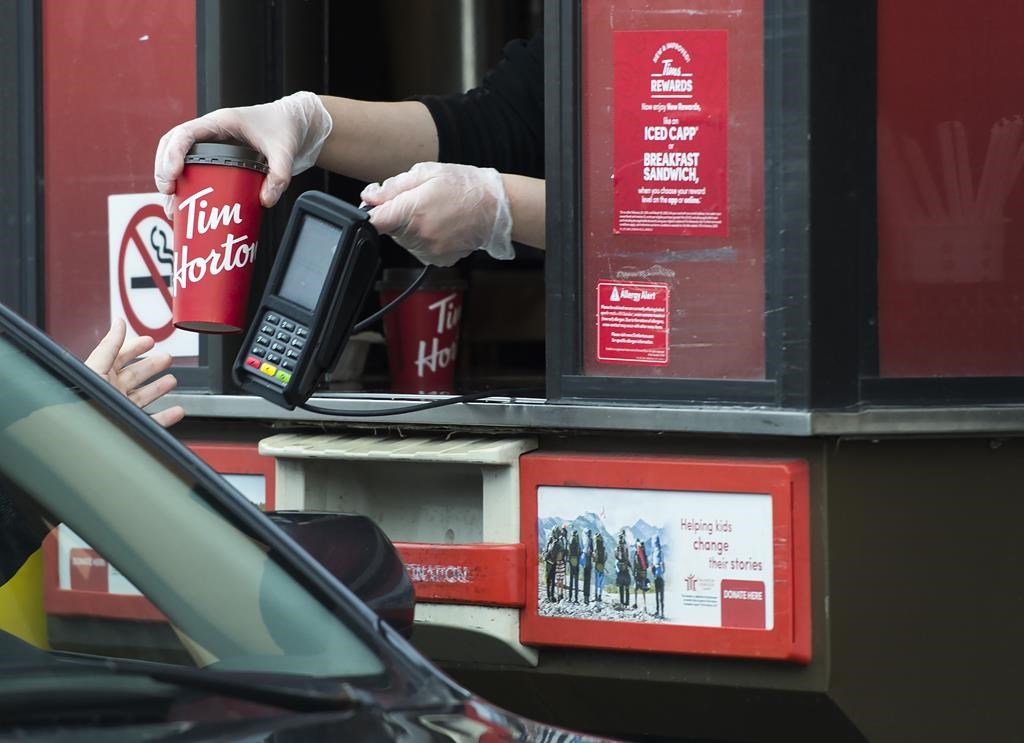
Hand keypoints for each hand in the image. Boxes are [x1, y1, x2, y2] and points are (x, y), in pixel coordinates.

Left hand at [84, 319, 184, 427]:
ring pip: (144, 396)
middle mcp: (111, 391)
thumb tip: (118, 323)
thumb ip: (109, 346)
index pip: (119, 357)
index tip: (149, 341)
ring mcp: (122, 409)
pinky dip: (167, 416)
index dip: (134, 347)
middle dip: (152, 365)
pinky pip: (153, 422)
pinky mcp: (132, 427)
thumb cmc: (82, 402)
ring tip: (171, 381)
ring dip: (159, 388)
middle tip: (166, 358)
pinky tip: (177, 410)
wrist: (80, 436)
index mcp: (101, 375)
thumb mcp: (97, 368)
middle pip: (135, 375)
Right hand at [154, 91, 332, 216]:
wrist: (295, 125)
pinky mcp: (218, 159)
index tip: (173, 175)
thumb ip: (278, 175)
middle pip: (172, 146)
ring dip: (170, 181)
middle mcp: (211, 132)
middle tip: (168, 193)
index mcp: (221, 123)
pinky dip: (185, 187)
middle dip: (164, 169)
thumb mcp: (285, 151)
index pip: (185, 133)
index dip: (173, 153)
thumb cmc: (285, 128)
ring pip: (178, 158)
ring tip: (172, 206)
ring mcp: (212, 145)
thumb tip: (265, 200)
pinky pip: (193, 169)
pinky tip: (185, 206)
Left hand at [360, 162, 513, 266]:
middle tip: (420, 201)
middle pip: (390, 230)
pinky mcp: (438, 260)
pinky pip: (420, 250)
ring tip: (434, 212)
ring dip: (411, 228)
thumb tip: (369, 196)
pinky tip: (441, 226)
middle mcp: (419, 235)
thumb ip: (394, 186)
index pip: (374, 221)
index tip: (376, 207)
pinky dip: (424, 239)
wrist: (496, 208)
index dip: (371, 213)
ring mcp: (429, 251)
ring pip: (404, 241)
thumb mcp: (427, 173)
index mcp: (412, 211)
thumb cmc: (465, 186)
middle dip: (398, 215)